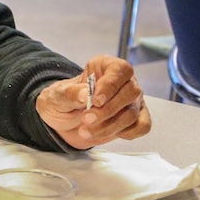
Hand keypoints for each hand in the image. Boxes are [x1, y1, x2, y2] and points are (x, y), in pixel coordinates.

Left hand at [36, 55, 150, 148]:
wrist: (62, 121)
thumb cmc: (61, 101)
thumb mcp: (56, 96)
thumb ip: (70, 93)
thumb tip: (86, 94)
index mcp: (104, 66)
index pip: (120, 69)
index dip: (110, 85)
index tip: (95, 101)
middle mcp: (123, 81)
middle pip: (130, 92)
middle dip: (107, 110)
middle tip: (86, 119)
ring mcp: (132, 100)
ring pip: (132, 113)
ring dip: (109, 126)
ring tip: (86, 131)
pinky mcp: (136, 119)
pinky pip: (142, 126)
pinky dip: (126, 133)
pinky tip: (106, 133)